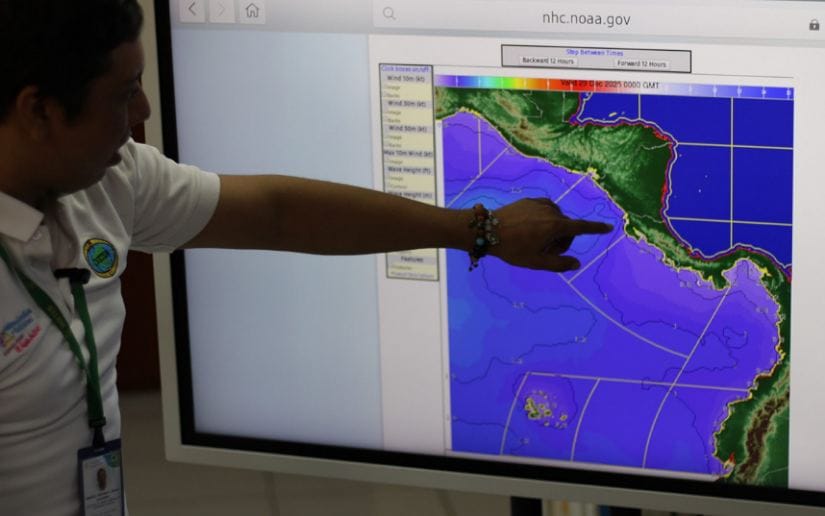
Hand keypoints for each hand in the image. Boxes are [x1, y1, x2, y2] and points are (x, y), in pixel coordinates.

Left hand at [489, 198, 613, 271]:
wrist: (486, 229)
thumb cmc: (512, 249)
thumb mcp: (536, 262)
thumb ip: (559, 264)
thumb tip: (576, 263)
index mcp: (556, 226)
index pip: (582, 228)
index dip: (596, 229)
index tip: (608, 227)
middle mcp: (552, 211)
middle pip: (566, 228)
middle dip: (560, 241)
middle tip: (542, 252)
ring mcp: (540, 203)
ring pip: (556, 219)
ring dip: (551, 230)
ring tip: (533, 241)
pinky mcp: (530, 200)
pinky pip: (545, 211)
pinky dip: (543, 221)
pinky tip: (528, 229)